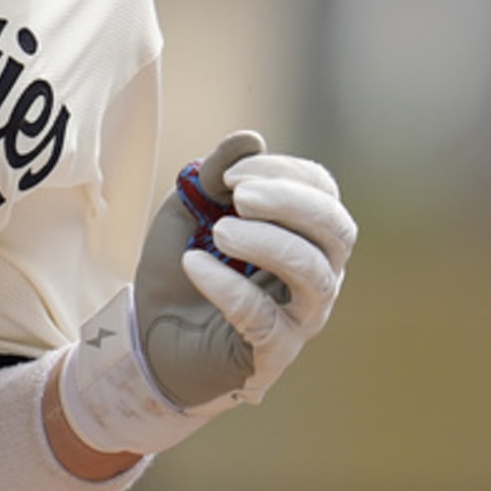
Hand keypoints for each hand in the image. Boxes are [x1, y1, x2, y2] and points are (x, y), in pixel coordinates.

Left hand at [58, 130, 356, 453]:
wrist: (152, 331)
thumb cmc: (186, 262)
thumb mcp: (192, 207)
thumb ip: (217, 173)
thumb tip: (251, 139)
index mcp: (305, 231)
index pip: (323, 193)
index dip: (284, 174)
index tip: (230, 174)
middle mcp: (318, 271)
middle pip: (338, 231)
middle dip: (291, 204)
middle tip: (237, 197)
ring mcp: (302, 315)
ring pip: (314, 275)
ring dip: (268, 244)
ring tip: (220, 233)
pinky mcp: (274, 352)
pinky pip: (267, 319)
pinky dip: (229, 288)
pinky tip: (194, 264)